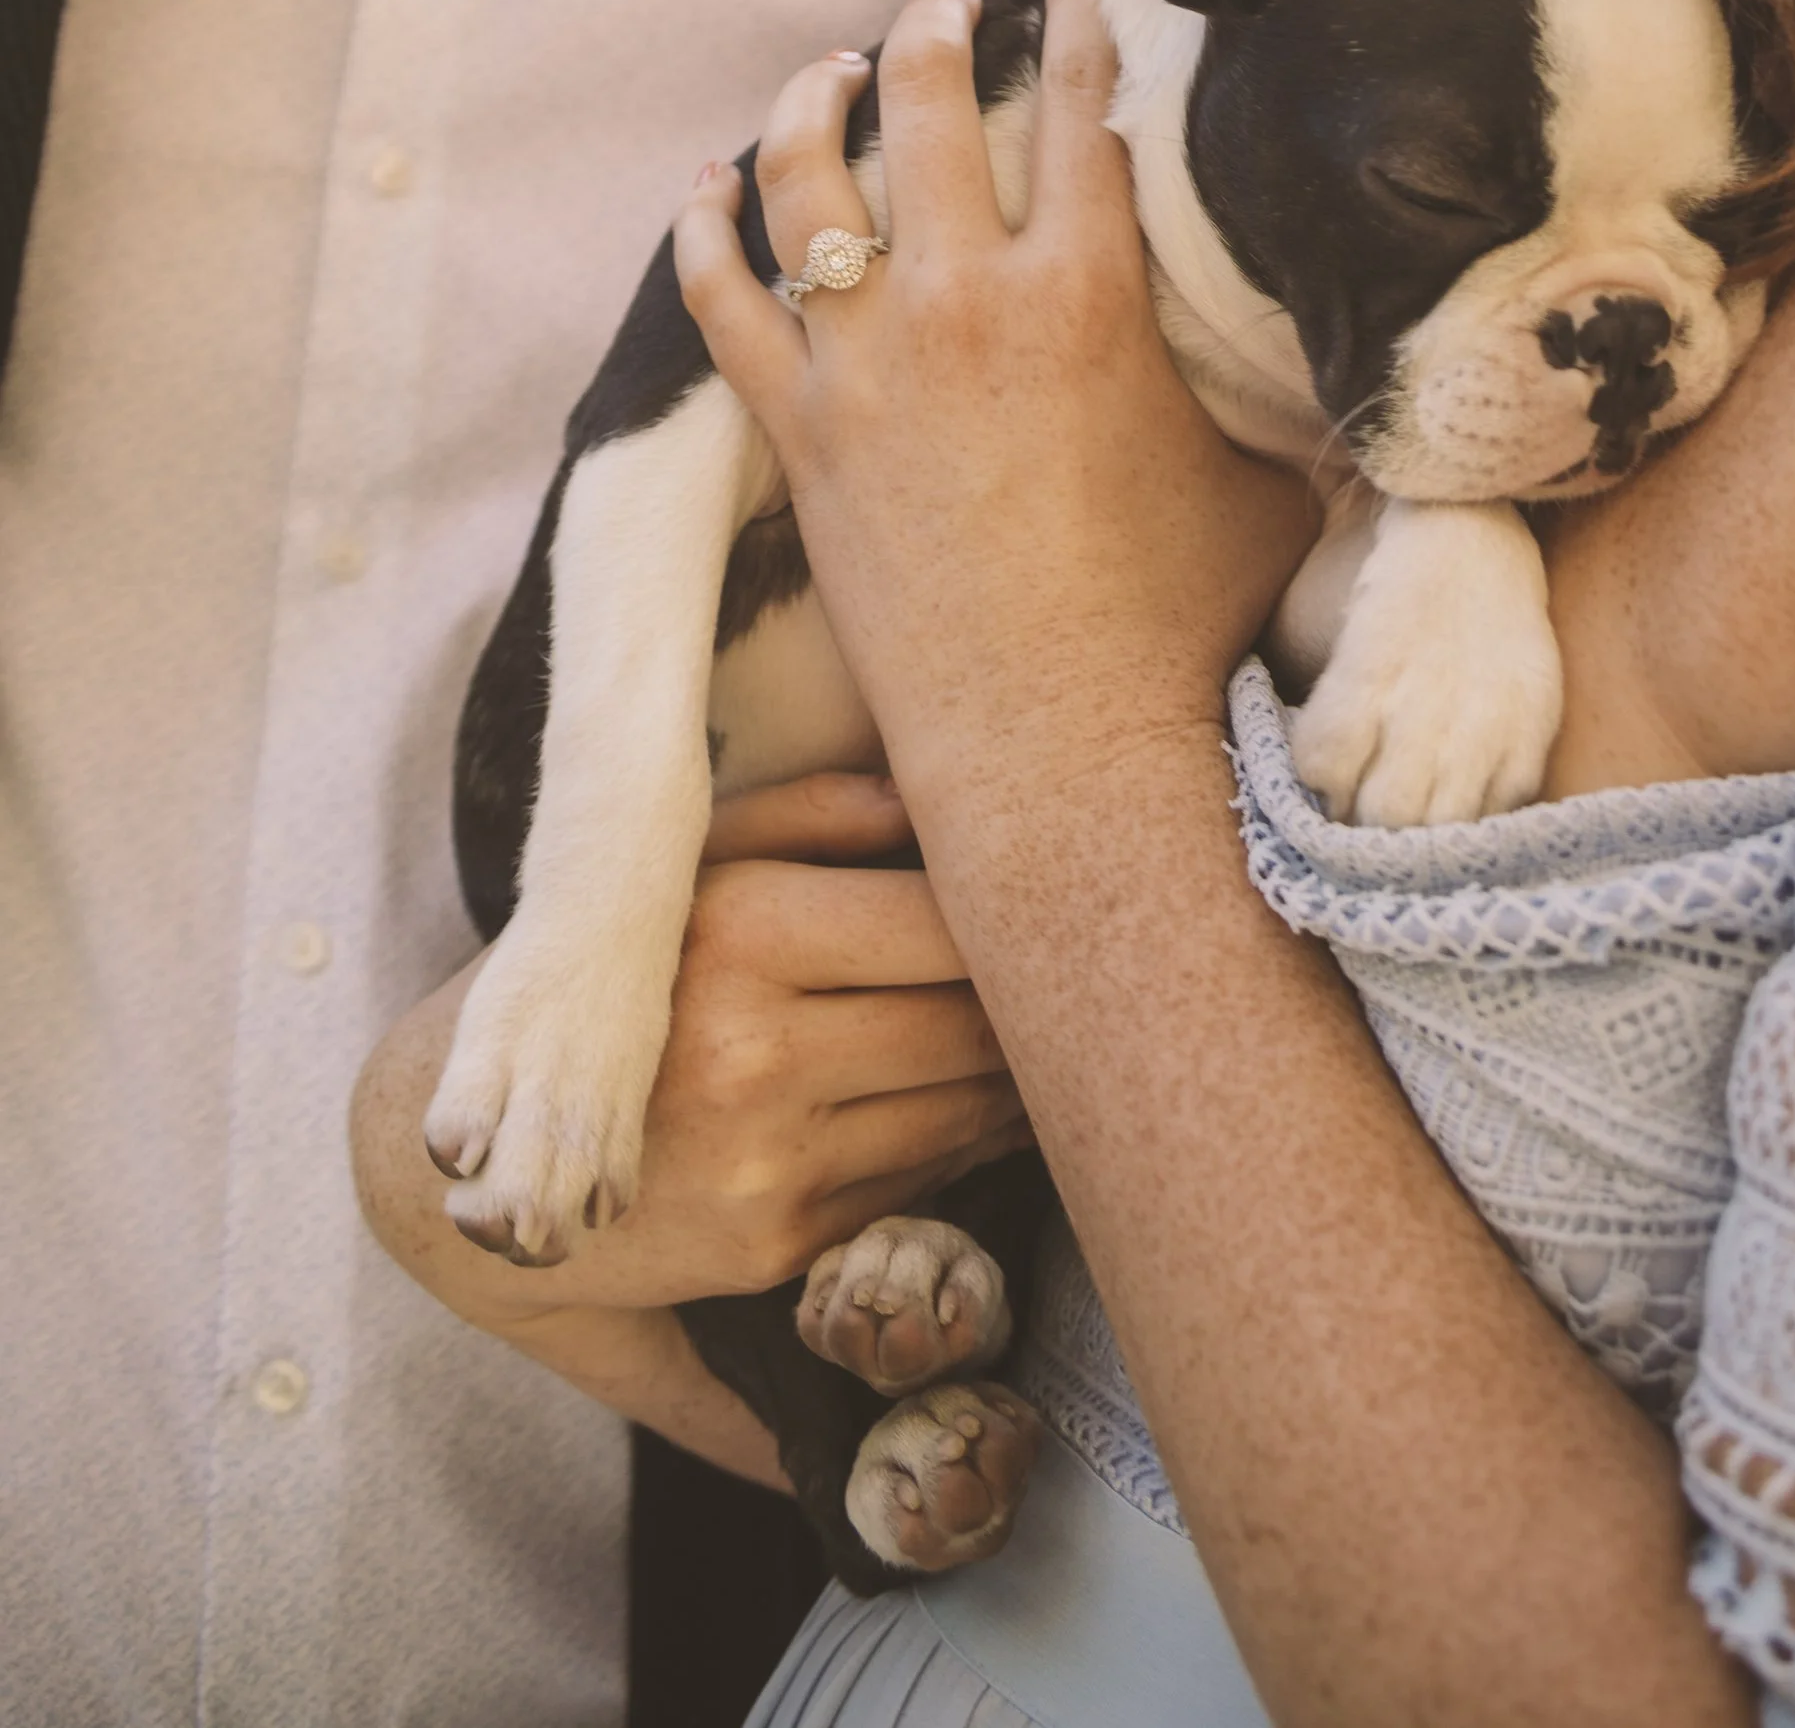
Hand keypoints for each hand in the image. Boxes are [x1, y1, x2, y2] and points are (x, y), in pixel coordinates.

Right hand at [369, 768, 1030, 1323]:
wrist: (480, 1162)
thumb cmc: (615, 980)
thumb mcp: (687, 869)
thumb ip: (813, 814)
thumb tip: (933, 790)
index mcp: (740, 936)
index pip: (941, 922)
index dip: (1010, 915)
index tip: (1045, 897)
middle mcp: (754, 1054)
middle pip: (970, 1023)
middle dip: (1034, 1001)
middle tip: (1072, 971)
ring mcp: (767, 1162)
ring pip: (961, 1110)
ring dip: (1017, 1078)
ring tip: (1043, 1036)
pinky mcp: (776, 1244)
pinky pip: (919, 1181)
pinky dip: (961, 1144)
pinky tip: (968, 1106)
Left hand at [673, 0, 1315, 829]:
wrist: (1060, 748)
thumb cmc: (1180, 621)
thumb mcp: (1267, 476)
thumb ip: (1279, 386)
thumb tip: (1350, 342)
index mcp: (1090, 292)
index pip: (1081, 105)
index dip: (1082, 18)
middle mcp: (965, 302)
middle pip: (925, 103)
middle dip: (932, 26)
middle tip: (943, 2)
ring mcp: (867, 365)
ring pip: (805, 178)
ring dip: (810, 99)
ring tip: (829, 67)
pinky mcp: (801, 434)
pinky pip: (722, 303)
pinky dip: (703, 232)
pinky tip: (705, 189)